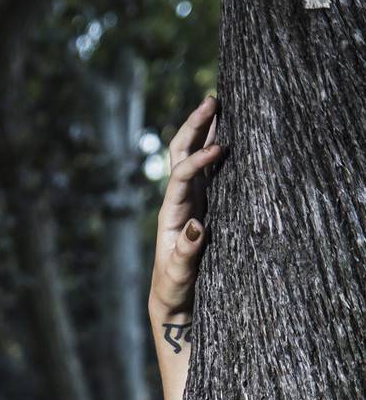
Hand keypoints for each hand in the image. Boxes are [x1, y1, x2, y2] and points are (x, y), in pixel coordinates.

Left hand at [149, 94, 226, 318]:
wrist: (172, 300)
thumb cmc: (175, 289)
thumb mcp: (179, 275)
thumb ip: (186, 253)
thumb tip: (197, 225)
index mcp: (170, 213)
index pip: (181, 176)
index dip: (199, 159)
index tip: (221, 148)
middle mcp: (178, 201)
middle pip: (181, 153)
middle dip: (194, 126)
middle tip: (212, 99)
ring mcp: (191, 201)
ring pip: (194, 157)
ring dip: (205, 130)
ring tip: (219, 103)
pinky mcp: (202, 207)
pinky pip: (209, 171)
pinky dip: (216, 149)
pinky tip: (228, 134)